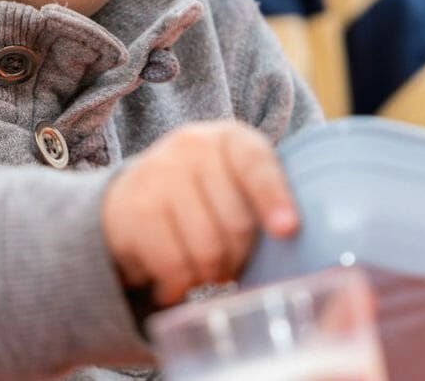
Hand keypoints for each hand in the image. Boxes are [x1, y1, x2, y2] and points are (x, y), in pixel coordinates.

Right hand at [100, 120, 298, 306]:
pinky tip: (176, 281)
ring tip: (207, 272)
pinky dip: (180, 285)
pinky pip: (172, 265)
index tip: (287, 230)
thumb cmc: (204, 194)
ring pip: (206, 249)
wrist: (132, 193)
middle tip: (234, 265)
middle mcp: (191, 147)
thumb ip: (266, 198)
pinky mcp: (131, 210)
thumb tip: (294, 239)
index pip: (255, 164)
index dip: (274, 198)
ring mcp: (157, 175)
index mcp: (229, 138)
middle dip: (241, 257)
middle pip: (236, 221)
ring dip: (212, 274)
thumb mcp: (237, 181)